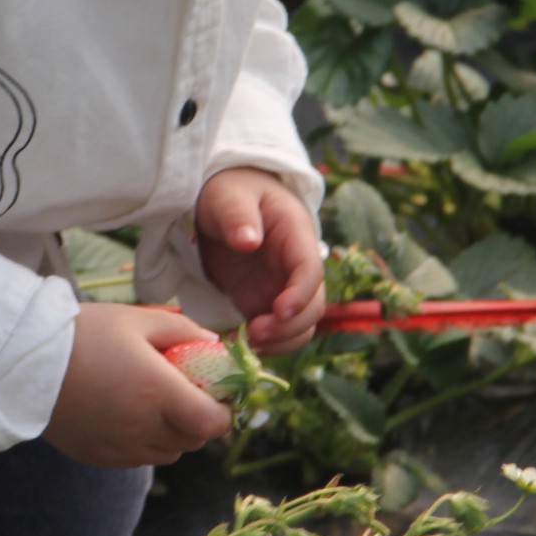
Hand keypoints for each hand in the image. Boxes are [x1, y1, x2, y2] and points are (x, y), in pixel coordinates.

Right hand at [44, 304, 232, 467]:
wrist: (24, 362)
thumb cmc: (83, 334)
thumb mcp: (136, 318)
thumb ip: (182, 330)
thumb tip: (213, 342)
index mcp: (159, 393)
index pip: (214, 423)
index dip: (222, 411)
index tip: (215, 392)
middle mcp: (144, 428)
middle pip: (194, 440)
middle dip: (197, 418)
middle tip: (183, 390)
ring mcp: (121, 447)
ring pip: (167, 452)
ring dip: (172, 432)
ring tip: (152, 402)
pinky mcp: (100, 456)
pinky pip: (138, 457)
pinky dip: (144, 441)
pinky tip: (125, 413)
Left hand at [196, 167, 325, 356]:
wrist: (222, 202)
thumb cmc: (229, 191)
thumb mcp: (228, 194)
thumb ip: (237, 214)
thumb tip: (248, 241)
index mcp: (295, 234)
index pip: (311, 270)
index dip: (301, 295)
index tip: (278, 311)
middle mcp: (295, 266)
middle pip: (313, 307)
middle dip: (289, 326)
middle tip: (253, 334)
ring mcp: (281, 287)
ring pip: (300, 326)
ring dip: (279, 341)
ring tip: (243, 343)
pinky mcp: (262, 302)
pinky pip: (276, 332)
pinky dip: (263, 345)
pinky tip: (237, 344)